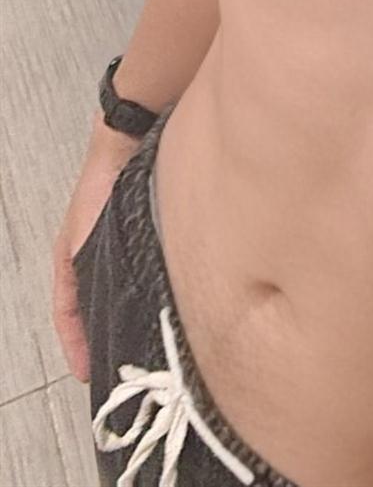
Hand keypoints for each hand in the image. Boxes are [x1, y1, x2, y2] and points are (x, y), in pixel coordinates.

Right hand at [52, 120, 143, 382]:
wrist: (132, 141)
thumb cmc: (103, 182)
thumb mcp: (85, 238)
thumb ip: (86, 273)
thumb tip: (97, 314)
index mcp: (71, 258)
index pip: (66, 313)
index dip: (75, 345)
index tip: (85, 370)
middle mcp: (94, 254)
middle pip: (96, 306)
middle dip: (104, 334)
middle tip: (118, 362)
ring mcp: (118, 246)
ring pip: (121, 291)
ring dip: (127, 314)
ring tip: (143, 340)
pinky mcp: (143, 236)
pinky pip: (143, 274)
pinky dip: (148, 292)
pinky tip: (166, 303)